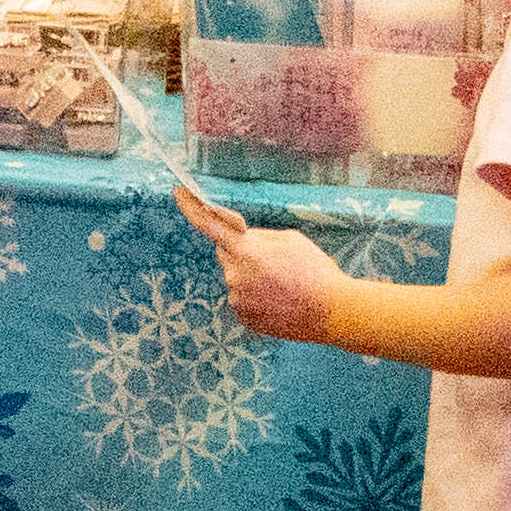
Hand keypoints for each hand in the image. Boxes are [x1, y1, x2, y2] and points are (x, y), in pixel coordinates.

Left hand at [174, 181, 341, 340]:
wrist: (333, 312)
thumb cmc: (316, 271)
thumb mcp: (290, 240)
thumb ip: (259, 237)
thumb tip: (242, 239)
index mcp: (246, 252)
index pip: (209, 225)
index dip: (191, 207)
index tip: (178, 192)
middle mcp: (235, 276)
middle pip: (226, 254)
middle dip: (242, 251)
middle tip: (273, 260)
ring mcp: (237, 300)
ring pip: (236, 278)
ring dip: (251, 276)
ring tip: (283, 284)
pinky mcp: (243, 318)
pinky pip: (242, 298)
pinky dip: (256, 296)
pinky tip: (279, 299)